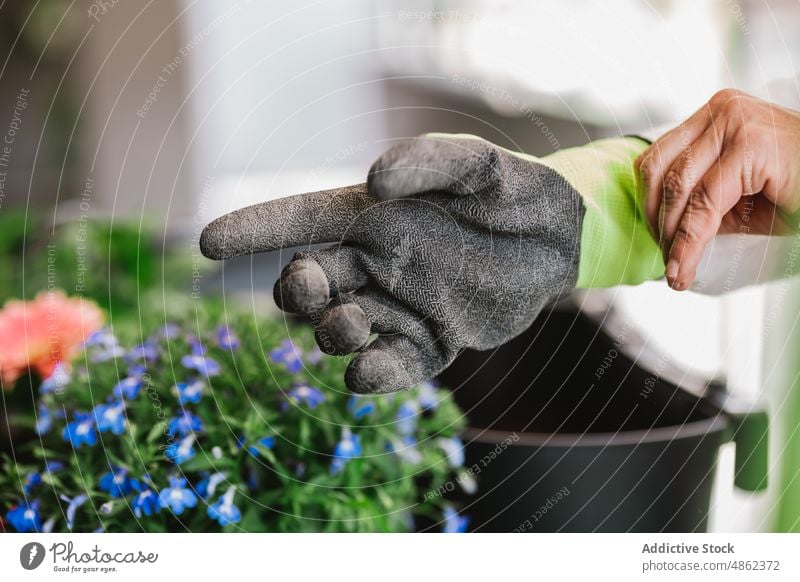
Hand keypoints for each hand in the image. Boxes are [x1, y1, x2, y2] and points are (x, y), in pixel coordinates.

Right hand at [200, 134, 583, 393]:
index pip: (300, 219)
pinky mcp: (432, 342)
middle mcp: (376, 262)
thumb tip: (375, 182)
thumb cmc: (511, 190)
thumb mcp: (476, 164)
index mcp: (372, 215)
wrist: (559, 238)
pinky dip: (374, 374)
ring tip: (349, 323)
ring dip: (332, 332)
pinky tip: (366, 373)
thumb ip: (427, 161)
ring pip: (341, 329)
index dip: (255, 228)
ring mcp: (401, 305)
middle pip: (311, 283)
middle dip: (296, 289)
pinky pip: (392, 365)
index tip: (207, 243)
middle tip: (308, 286)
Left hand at [635, 89, 799, 290]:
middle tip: (667, 260)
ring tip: (677, 268)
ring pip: (677, 186)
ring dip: (671, 235)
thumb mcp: (736, 196)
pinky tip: (687, 265)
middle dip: (656, 221)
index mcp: (713, 116)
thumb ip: (699, 201)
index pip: (657, 159)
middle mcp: (721, 110)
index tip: (657, 243)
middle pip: (658, 169)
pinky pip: (704, 202)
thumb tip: (662, 229)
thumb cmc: (796, 191)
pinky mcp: (751, 144)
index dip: (648, 205)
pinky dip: (690, 241)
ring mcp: (735, 122)